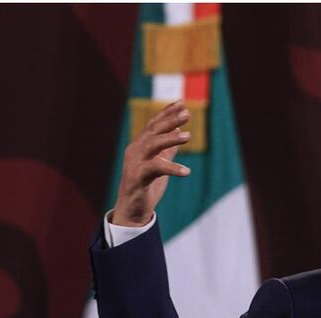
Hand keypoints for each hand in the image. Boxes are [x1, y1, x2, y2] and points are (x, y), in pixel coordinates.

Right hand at [111, 100, 191, 225]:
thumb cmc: (145, 186)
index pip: (153, 125)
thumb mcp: (159, 164)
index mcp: (140, 146)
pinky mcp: (137, 178)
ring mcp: (134, 164)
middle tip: (187, 113)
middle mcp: (135, 151)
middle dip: (170, 120)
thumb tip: (179, 131)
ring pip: (152, 145)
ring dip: (170, 138)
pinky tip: (186, 171)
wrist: (132, 211)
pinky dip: (171, 168)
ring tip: (188, 136)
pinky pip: (155, 169)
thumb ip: (167, 149)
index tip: (181, 102)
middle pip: (153, 131)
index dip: (166, 113)